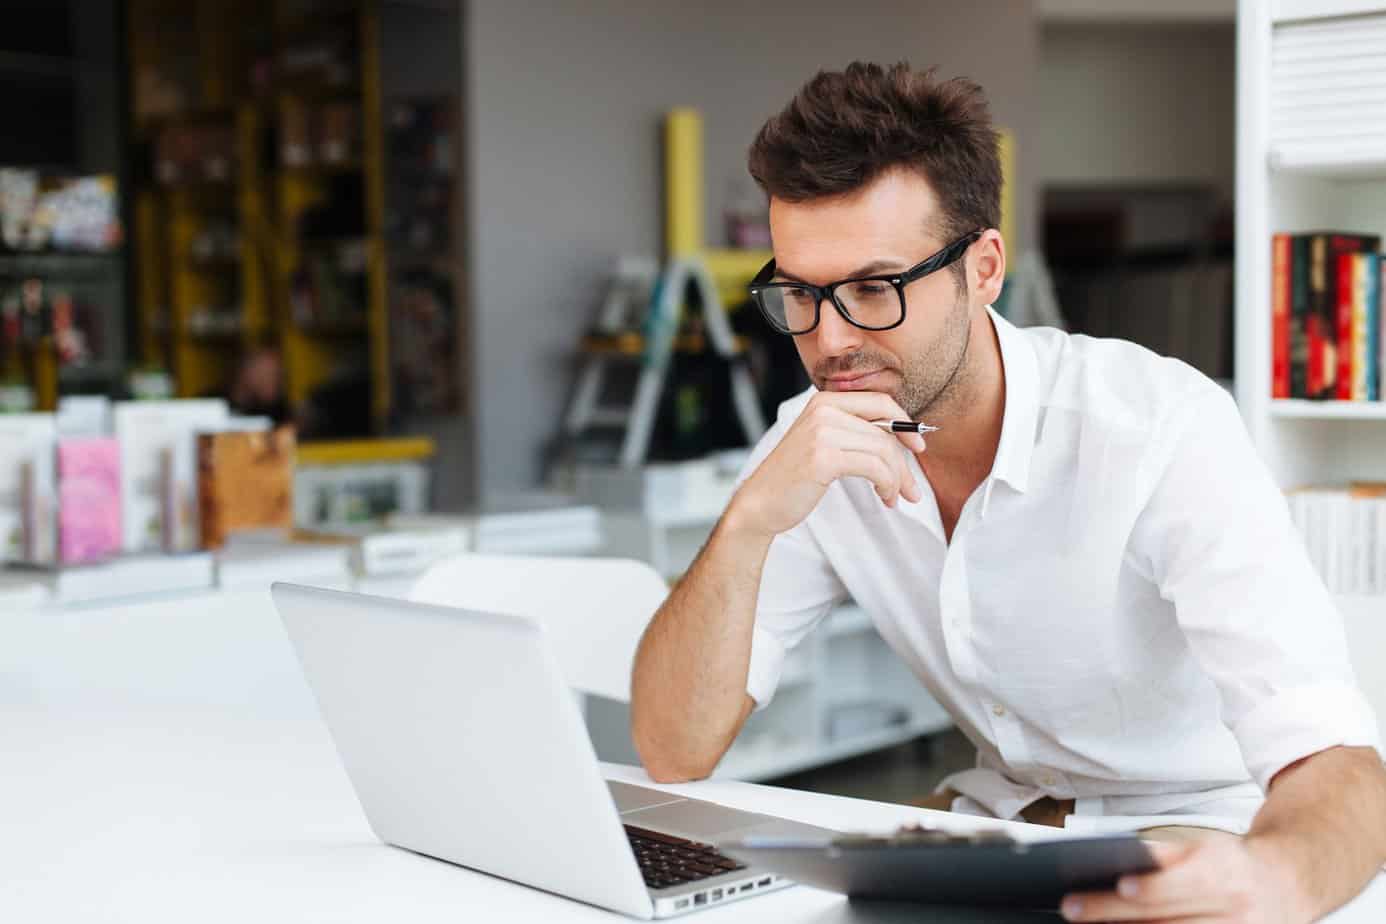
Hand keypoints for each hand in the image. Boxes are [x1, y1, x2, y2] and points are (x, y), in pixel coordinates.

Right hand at [727, 391, 924, 539]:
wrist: (759, 503)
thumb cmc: (793, 477)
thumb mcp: (822, 442)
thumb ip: (853, 431)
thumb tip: (902, 437)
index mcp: (825, 401)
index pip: (880, 401)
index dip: (905, 424)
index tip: (917, 446)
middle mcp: (823, 410)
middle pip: (886, 429)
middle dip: (905, 461)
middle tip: (912, 487)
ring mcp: (822, 432)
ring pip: (883, 450)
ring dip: (897, 478)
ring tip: (894, 496)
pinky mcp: (824, 458)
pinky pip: (874, 467)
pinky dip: (887, 485)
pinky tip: (884, 497)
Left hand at [1059, 837, 1314, 923]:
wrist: (1286, 885)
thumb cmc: (1233, 864)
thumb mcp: (1202, 847)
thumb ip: (1162, 855)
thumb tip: (1118, 861)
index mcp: (1223, 876)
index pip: (1180, 885)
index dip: (1150, 888)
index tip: (1120, 885)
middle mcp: (1232, 913)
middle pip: (1165, 921)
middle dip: (1114, 916)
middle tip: (1073, 909)